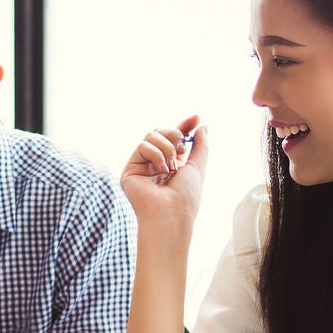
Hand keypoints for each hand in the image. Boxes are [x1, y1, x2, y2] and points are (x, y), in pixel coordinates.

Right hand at [119, 115, 206, 229]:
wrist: (171, 214)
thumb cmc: (186, 197)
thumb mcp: (198, 167)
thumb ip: (201, 145)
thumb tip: (202, 126)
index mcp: (172, 163)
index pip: (175, 137)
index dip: (184, 126)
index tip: (196, 117)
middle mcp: (155, 162)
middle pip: (161, 132)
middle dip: (175, 134)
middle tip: (182, 149)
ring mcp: (142, 165)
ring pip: (151, 135)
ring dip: (167, 147)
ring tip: (171, 167)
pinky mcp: (130, 169)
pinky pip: (143, 146)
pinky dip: (156, 154)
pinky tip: (160, 170)